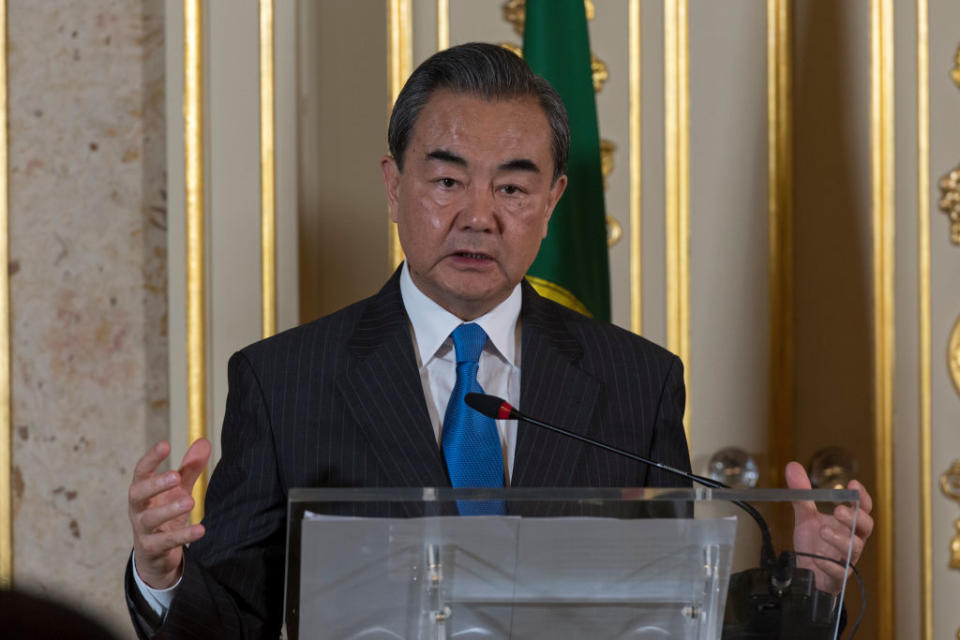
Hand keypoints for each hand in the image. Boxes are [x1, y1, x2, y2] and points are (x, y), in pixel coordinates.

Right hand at [128, 439, 210, 588]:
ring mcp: (142, 530)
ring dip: (170, 510)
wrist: (155, 553)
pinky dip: (183, 535)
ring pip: (150, 519)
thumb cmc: (164, 513)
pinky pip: (166, 542)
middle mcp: (138, 509)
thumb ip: (189, 468)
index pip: (141, 471)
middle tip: (175, 476)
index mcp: (143, 490)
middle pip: (138, 494)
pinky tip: (201, 529)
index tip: (165, 445)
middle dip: (155, 484)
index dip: (151, 458)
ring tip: (190, 501)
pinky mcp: (152, 548)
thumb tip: (204, 441)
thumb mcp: (177, 490)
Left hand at [786, 461, 873, 593]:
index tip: (853, 484)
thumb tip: (792, 465)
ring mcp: (847, 559)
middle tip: (838, 510)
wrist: (808, 573)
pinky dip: (829, 565)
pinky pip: (839, 572)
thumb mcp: (806, 517)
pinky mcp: (838, 577)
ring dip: (840, 539)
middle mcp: (854, 540)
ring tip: (822, 531)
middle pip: (865, 528)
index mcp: (850, 524)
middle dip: (855, 518)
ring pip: (853, 549)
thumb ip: (802, 495)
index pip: (863, 508)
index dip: (861, 497)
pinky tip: (817, 559)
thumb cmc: (815, 544)